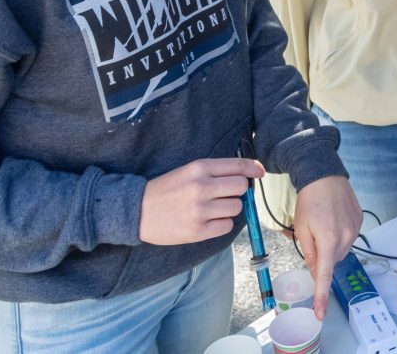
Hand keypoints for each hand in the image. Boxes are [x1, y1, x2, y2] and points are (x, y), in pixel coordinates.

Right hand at [139, 158, 263, 244]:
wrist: (137, 211)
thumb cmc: (166, 189)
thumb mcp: (189, 171)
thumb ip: (216, 172)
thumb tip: (247, 175)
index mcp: (200, 168)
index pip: (239, 166)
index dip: (254, 168)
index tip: (259, 172)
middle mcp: (202, 187)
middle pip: (242, 187)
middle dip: (238, 190)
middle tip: (225, 194)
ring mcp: (200, 210)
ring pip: (236, 207)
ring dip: (230, 208)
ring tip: (212, 208)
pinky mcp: (198, 230)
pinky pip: (227, 226)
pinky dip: (222, 224)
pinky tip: (208, 220)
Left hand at [292, 176, 362, 319]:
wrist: (325, 175)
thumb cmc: (309, 200)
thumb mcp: (301, 227)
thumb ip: (309, 253)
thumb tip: (316, 272)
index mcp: (328, 240)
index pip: (324, 275)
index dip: (322, 296)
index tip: (321, 314)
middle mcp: (346, 237)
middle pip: (332, 261)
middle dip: (322, 257)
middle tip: (312, 238)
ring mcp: (355, 229)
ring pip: (341, 251)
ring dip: (331, 246)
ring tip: (323, 225)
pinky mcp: (360, 221)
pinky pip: (349, 238)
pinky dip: (340, 236)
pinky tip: (333, 220)